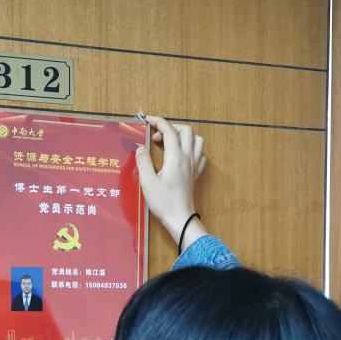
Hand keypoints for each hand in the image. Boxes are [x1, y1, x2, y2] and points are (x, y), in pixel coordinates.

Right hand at [135, 115, 208, 245]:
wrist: (180, 219)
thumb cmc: (164, 203)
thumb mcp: (148, 182)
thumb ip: (143, 162)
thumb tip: (140, 148)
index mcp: (176, 158)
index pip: (169, 131)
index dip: (158, 122)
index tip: (148, 120)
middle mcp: (188, 158)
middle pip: (186, 131)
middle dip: (170, 128)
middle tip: (156, 137)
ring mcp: (194, 166)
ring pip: (197, 140)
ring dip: (184, 136)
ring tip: (170, 143)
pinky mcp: (196, 175)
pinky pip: (200, 155)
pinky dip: (191, 149)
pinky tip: (181, 156)